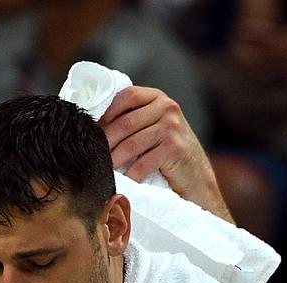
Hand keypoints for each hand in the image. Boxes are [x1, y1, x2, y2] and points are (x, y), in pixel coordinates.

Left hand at [99, 87, 232, 221]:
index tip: (91, 128)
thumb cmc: (166, 153)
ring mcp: (172, 126)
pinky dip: (129, 175)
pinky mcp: (175, 148)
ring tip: (101, 170)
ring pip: (130, 144)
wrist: (196, 175)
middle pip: (124, 123)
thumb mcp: (150, 127)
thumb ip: (131, 119)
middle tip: (90, 156)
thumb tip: (92, 127)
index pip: (126, 96)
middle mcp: (167, 107)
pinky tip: (122, 182)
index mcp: (157, 97)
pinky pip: (142, 163)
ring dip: (113, 161)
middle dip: (105, 142)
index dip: (105, 111)